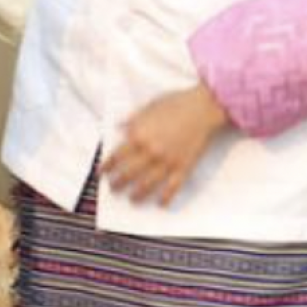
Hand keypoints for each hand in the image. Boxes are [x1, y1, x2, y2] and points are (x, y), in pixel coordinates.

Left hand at [102, 85, 230, 206]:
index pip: (116, 156)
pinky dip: (166, 198)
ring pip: (146, 185)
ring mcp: (167, 161)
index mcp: (139, 135)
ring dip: (136, 195)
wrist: (204, 107)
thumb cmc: (177, 102)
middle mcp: (150, 151)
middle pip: (128, 174)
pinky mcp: (183, 167)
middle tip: (114, 188)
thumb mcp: (150, 105)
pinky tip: (161, 203)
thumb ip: (133, 119)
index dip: (107, 167)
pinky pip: (172, 188)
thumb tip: (119, 126)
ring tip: (132, 199)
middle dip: (117, 184)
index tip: (102, 173)